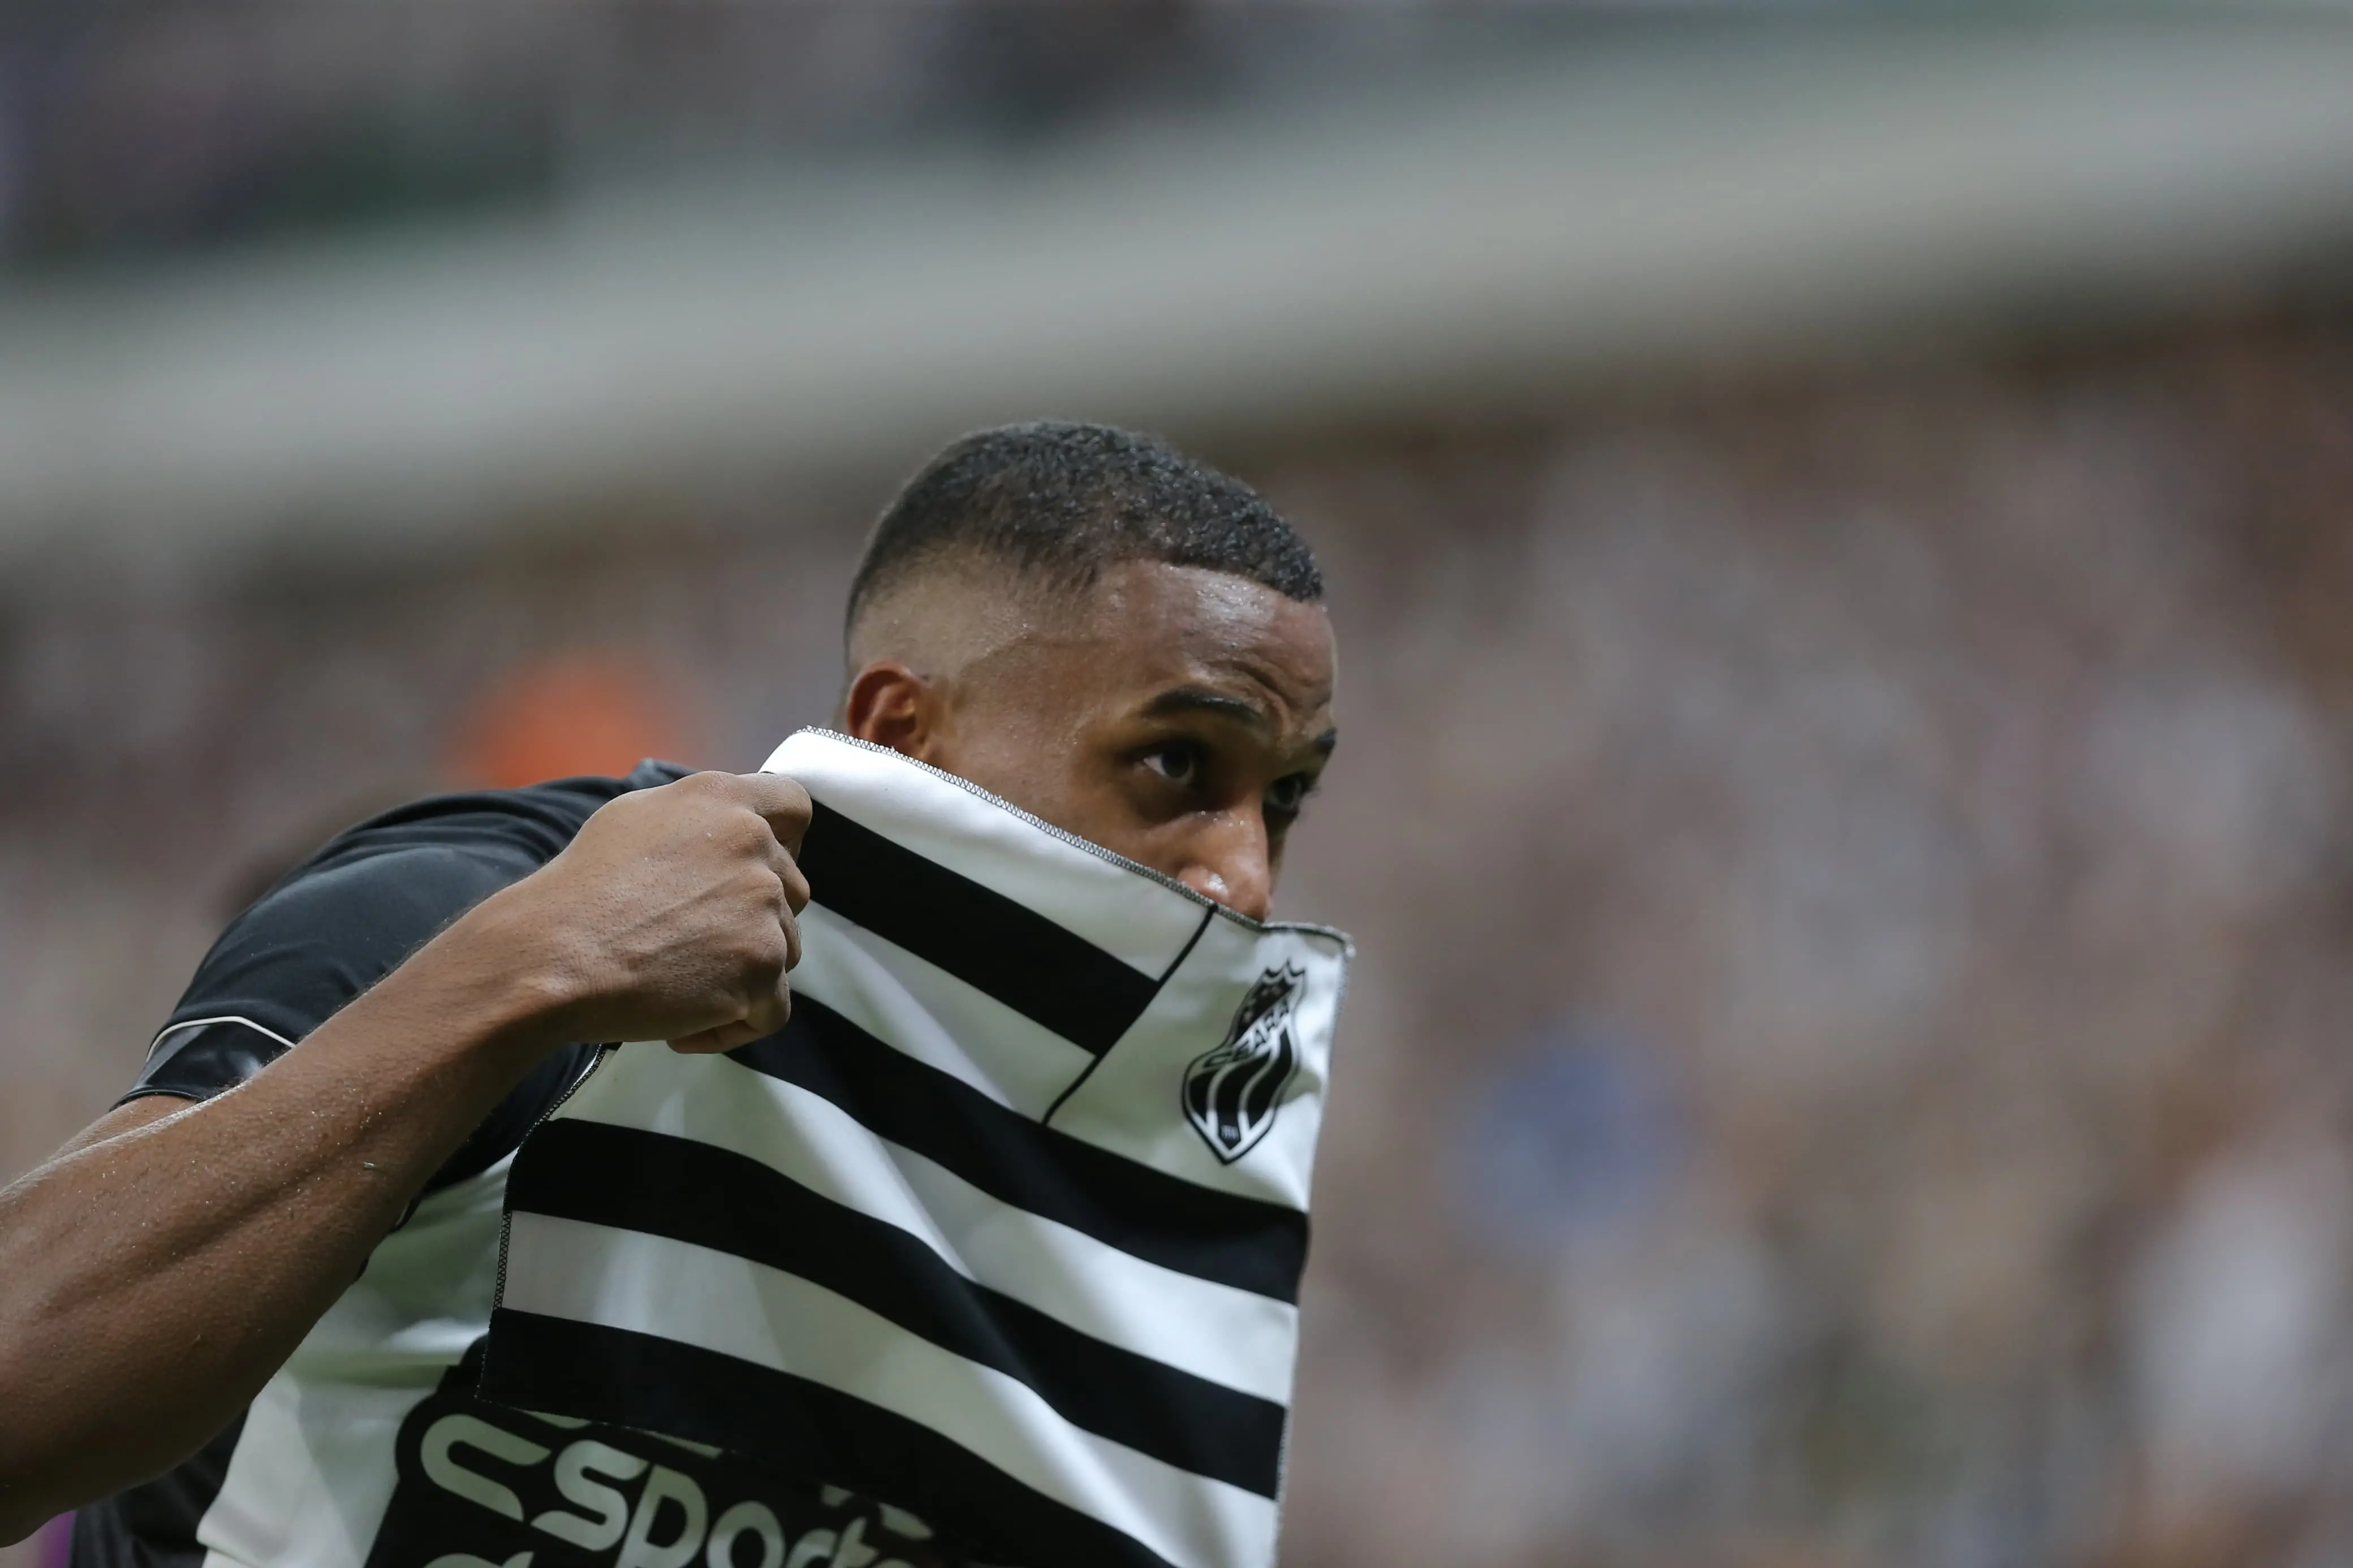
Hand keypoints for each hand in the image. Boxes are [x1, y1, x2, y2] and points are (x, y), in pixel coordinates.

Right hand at [485, 771, 812, 1053]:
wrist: (550, 957)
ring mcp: (764, 907)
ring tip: (675, 982)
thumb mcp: (634, 819)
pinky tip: (681, 1027)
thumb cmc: (579, 892)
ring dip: (741, 973)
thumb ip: (697, 819)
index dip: (786, 842)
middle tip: (688, 942)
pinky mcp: (762, 967)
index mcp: (724, 800)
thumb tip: (731, 829)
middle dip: (753, 921)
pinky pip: (772, 1009)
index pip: (794, 806)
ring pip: (785, 950)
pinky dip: (731, 1025)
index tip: (757, 872)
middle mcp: (755, 844)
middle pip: (791, 891)